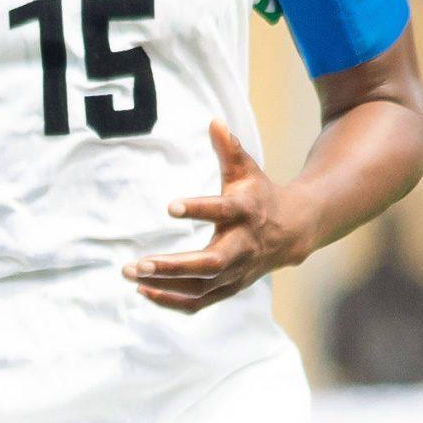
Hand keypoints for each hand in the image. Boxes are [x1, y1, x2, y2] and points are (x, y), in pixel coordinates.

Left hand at [122, 121, 314, 313]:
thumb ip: (229, 149)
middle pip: (209, 263)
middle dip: (173, 267)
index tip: (170, 206)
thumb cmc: (259, 196)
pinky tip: (143, 291)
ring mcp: (236, 272)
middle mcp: (242, 246)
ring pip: (200, 287)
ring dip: (165, 284)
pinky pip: (198, 301)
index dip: (198, 209)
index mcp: (246, 212)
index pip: (223, 211)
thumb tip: (213, 121)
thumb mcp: (247, 171)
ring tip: (131, 273)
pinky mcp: (228, 287)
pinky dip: (171, 300)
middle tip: (138, 264)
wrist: (292, 232)